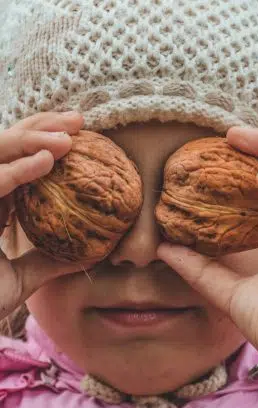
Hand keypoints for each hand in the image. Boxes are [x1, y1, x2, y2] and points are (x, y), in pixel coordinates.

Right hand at [0, 111, 83, 321]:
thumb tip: (91, 254)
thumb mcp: (25, 278)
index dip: (45, 140)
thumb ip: (52, 261)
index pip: (18, 160)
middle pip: (7, 145)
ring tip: (69, 138)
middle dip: (42, 126)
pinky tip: (47, 162)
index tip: (81, 135)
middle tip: (79, 119)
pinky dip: (17, 169)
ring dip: (33, 139)